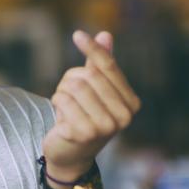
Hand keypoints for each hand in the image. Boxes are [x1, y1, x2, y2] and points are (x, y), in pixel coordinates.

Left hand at [42, 30, 140, 179]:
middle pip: (89, 76)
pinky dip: (57, 103)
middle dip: (71, 80)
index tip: (77, 34)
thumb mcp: (95, 90)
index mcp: (132, 103)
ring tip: (67, 107)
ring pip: (74, 86)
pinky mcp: (84, 134)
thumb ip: (102, 64)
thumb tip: (105, 34)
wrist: (70, 154)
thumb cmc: (85, 117)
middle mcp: (124, 117)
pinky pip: (62, 100)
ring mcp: (105, 127)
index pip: (109, 67)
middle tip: (69, 96)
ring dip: (63, 92)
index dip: (92, 49)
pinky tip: (61, 118)